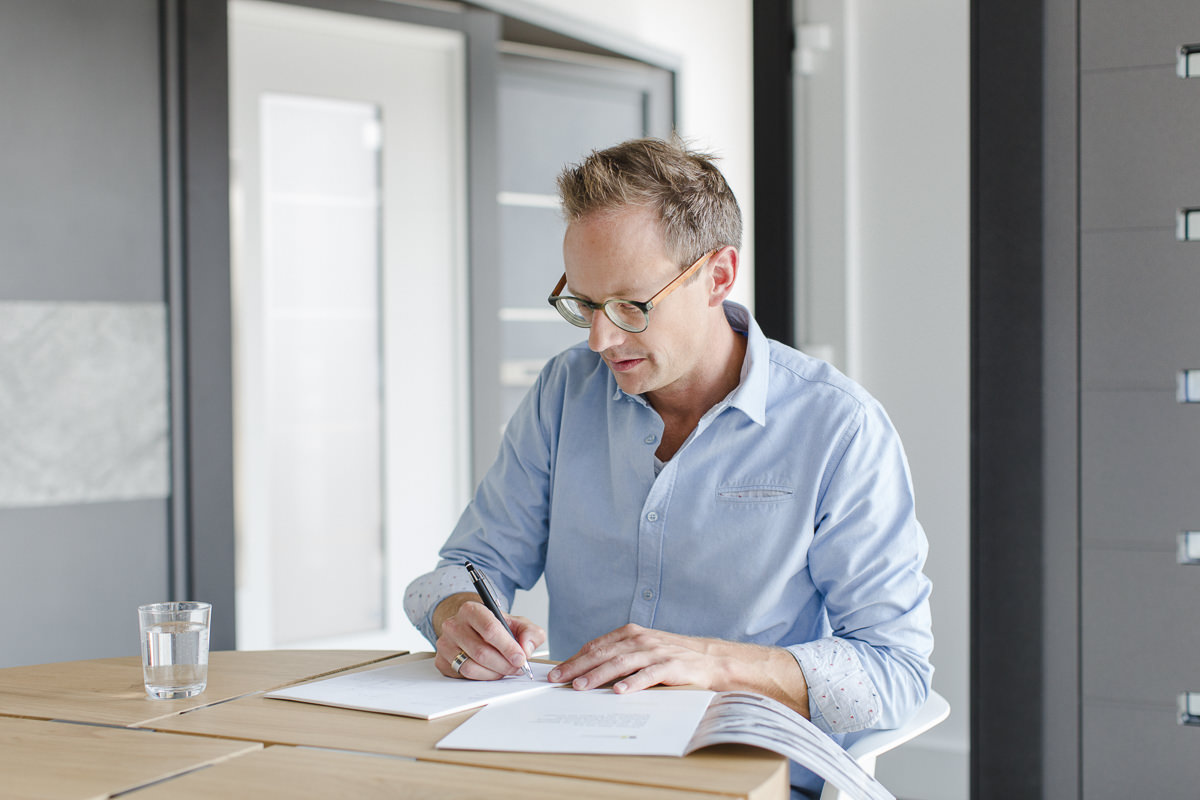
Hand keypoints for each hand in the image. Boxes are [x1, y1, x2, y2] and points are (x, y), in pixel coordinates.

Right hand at [433, 594, 545, 680]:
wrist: (473, 629)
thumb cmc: (496, 627)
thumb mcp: (518, 624)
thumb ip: (531, 633)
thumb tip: (526, 649)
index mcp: (471, 610)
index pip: (490, 629)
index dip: (507, 647)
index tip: (520, 658)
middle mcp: (454, 625)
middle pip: (481, 652)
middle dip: (504, 664)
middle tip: (516, 668)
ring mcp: (445, 644)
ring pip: (471, 667)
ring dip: (493, 673)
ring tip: (504, 669)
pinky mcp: (441, 661)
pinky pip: (463, 676)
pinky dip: (481, 677)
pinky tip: (490, 671)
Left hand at [547, 624, 728, 693]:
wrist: (709, 658)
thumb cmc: (671, 656)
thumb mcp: (642, 649)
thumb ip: (618, 655)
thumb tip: (587, 670)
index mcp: (630, 634)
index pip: (596, 646)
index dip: (575, 658)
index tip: (557, 671)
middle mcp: (640, 640)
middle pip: (603, 653)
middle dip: (578, 667)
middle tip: (559, 679)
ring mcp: (655, 652)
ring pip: (621, 662)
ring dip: (598, 675)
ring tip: (581, 686)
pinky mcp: (671, 666)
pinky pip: (649, 674)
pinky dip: (633, 682)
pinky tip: (619, 691)